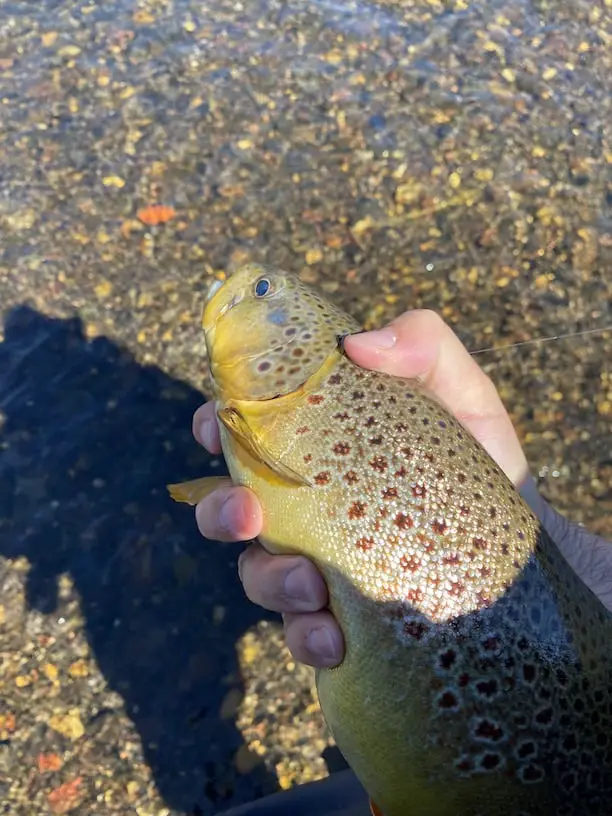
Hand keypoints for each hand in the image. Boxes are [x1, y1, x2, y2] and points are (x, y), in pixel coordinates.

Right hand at [192, 310, 539, 666]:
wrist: (519, 553)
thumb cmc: (479, 463)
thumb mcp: (463, 394)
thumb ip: (422, 343)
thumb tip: (358, 345)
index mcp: (320, 448)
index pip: (247, 432)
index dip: (216, 425)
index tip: (214, 426)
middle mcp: (306, 507)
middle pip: (231, 509)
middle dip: (221, 513)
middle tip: (246, 515)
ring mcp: (317, 566)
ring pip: (259, 575)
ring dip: (269, 580)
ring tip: (312, 585)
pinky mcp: (339, 620)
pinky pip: (302, 635)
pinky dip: (307, 637)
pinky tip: (335, 639)